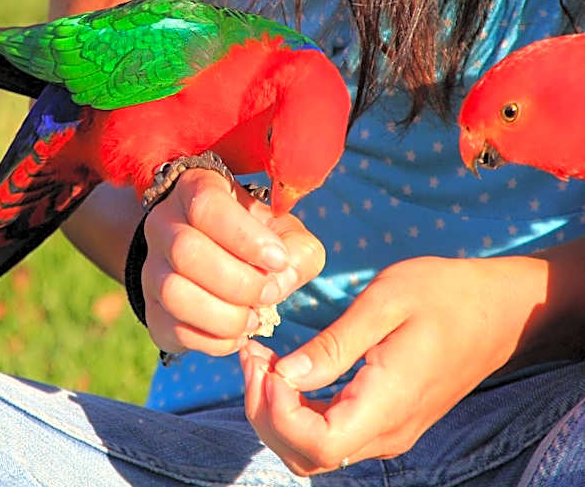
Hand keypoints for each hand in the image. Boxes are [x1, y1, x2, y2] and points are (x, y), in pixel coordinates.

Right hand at [141, 169, 325, 355]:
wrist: (217, 258)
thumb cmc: (256, 238)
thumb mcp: (284, 232)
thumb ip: (297, 250)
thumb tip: (280, 279)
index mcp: (195, 189)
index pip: (206, 206)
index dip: (244, 237)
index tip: (277, 259)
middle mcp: (163, 224)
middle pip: (186, 251)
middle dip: (238, 282)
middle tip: (268, 294)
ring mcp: (151, 268)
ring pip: (174, 292)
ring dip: (224, 315)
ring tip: (253, 319)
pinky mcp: (152, 309)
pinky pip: (173, 329)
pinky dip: (213, 340)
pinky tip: (237, 334)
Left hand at [239, 255, 540, 474]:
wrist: (499, 310)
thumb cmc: (446, 295)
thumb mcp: (387, 301)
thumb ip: (335, 344)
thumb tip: (286, 375)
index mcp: (389, 404)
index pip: (318, 445)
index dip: (277, 413)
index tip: (265, 362)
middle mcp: (387, 432)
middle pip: (306, 455)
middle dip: (265, 411)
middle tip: (251, 356)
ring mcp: (387, 431)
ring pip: (313, 450)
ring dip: (276, 412)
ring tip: (261, 359)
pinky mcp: (383, 420)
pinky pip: (328, 434)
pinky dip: (295, 410)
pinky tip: (283, 369)